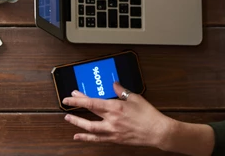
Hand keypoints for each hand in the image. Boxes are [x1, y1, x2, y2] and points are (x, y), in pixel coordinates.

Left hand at [62, 83, 176, 147]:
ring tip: (68, 119)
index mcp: (115, 107)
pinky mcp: (115, 139)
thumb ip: (122, 91)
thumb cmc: (149, 115)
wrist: (158, 132)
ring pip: (90, 127)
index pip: (92, 102)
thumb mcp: (135, 98)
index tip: (70, 96)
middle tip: (66, 104)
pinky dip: (86, 138)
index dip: (78, 99)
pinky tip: (78, 137)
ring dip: (77, 123)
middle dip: (76, 107)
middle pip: (89, 113)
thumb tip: (114, 84)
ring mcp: (112, 131)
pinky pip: (97, 139)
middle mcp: (111, 119)